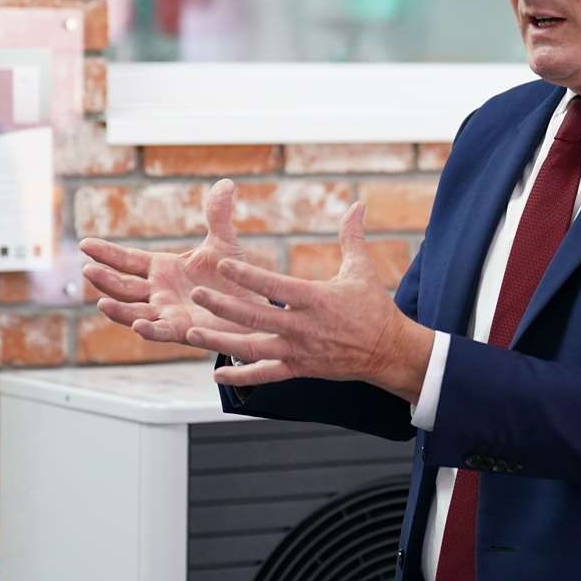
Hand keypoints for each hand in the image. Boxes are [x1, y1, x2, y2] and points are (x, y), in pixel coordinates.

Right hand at [79, 178, 265, 347]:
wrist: (253, 305)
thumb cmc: (232, 275)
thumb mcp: (224, 242)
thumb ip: (218, 215)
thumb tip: (226, 182)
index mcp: (162, 268)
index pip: (127, 260)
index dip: (107, 252)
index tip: (85, 244)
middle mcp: (159, 291)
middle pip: (124, 287)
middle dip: (105, 280)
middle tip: (87, 269)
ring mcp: (168, 312)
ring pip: (136, 311)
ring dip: (118, 310)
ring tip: (102, 303)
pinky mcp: (184, 331)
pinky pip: (163, 332)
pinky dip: (150, 330)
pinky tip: (139, 326)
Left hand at [192, 201, 433, 401]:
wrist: (387, 351)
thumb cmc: (373, 307)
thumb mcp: (361, 269)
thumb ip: (352, 236)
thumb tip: (358, 204)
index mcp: (315, 298)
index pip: (273, 286)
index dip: (247, 275)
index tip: (222, 263)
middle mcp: (302, 326)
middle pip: (255, 317)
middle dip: (223, 306)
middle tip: (196, 294)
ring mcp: (298, 350)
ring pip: (252, 348)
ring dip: (220, 342)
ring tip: (193, 334)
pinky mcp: (299, 368)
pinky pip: (265, 374)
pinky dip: (240, 375)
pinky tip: (216, 373)